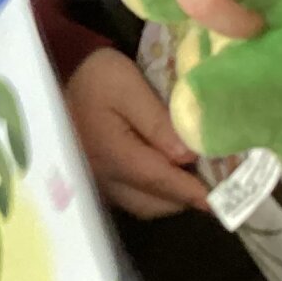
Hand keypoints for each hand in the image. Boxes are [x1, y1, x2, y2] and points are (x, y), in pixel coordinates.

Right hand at [66, 48, 208, 218]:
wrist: (61, 75)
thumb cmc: (97, 78)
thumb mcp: (128, 87)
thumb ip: (157, 122)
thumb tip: (187, 156)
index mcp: (112, 153)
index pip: (158, 179)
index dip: (190, 191)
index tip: (220, 201)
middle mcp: (104, 176)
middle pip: (153, 202)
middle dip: (183, 197)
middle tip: (213, 183)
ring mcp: (99, 182)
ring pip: (143, 205)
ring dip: (170, 198)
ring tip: (193, 179)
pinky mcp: (98, 180)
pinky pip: (131, 199)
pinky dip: (154, 194)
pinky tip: (168, 175)